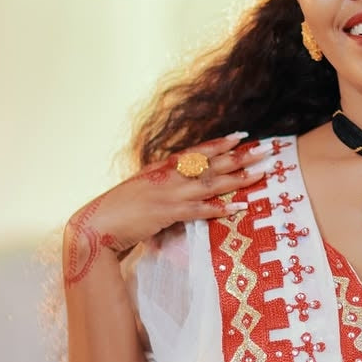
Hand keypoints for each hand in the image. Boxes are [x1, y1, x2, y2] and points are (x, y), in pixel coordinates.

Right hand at [63, 132, 268, 285]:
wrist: (96, 226)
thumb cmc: (118, 211)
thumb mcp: (142, 190)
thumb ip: (162, 184)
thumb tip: (180, 184)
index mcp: (162, 168)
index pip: (196, 151)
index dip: (220, 143)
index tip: (241, 135)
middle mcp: (168, 176)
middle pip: (210, 163)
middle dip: (239, 155)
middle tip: (265, 149)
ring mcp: (168, 193)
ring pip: (210, 182)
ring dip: (238, 177)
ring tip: (262, 172)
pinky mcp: (167, 213)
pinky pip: (199, 209)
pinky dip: (220, 208)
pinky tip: (239, 206)